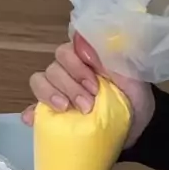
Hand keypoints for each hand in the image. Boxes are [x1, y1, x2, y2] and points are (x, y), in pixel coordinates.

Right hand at [21, 33, 153, 147]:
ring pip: (39, 83)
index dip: (76, 67)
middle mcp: (67, 73)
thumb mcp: (129, 75)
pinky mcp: (51, 114)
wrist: (137, 127)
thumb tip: (85, 42)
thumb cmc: (133, 97)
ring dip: (50, 95)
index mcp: (84, 60)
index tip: (94, 85)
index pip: (66, 52)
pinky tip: (33, 119)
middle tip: (87, 104)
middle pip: (52, 69)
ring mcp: (57, 93)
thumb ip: (109, 58)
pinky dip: (31, 113)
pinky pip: (32, 110)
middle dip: (69, 86)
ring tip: (65, 109)